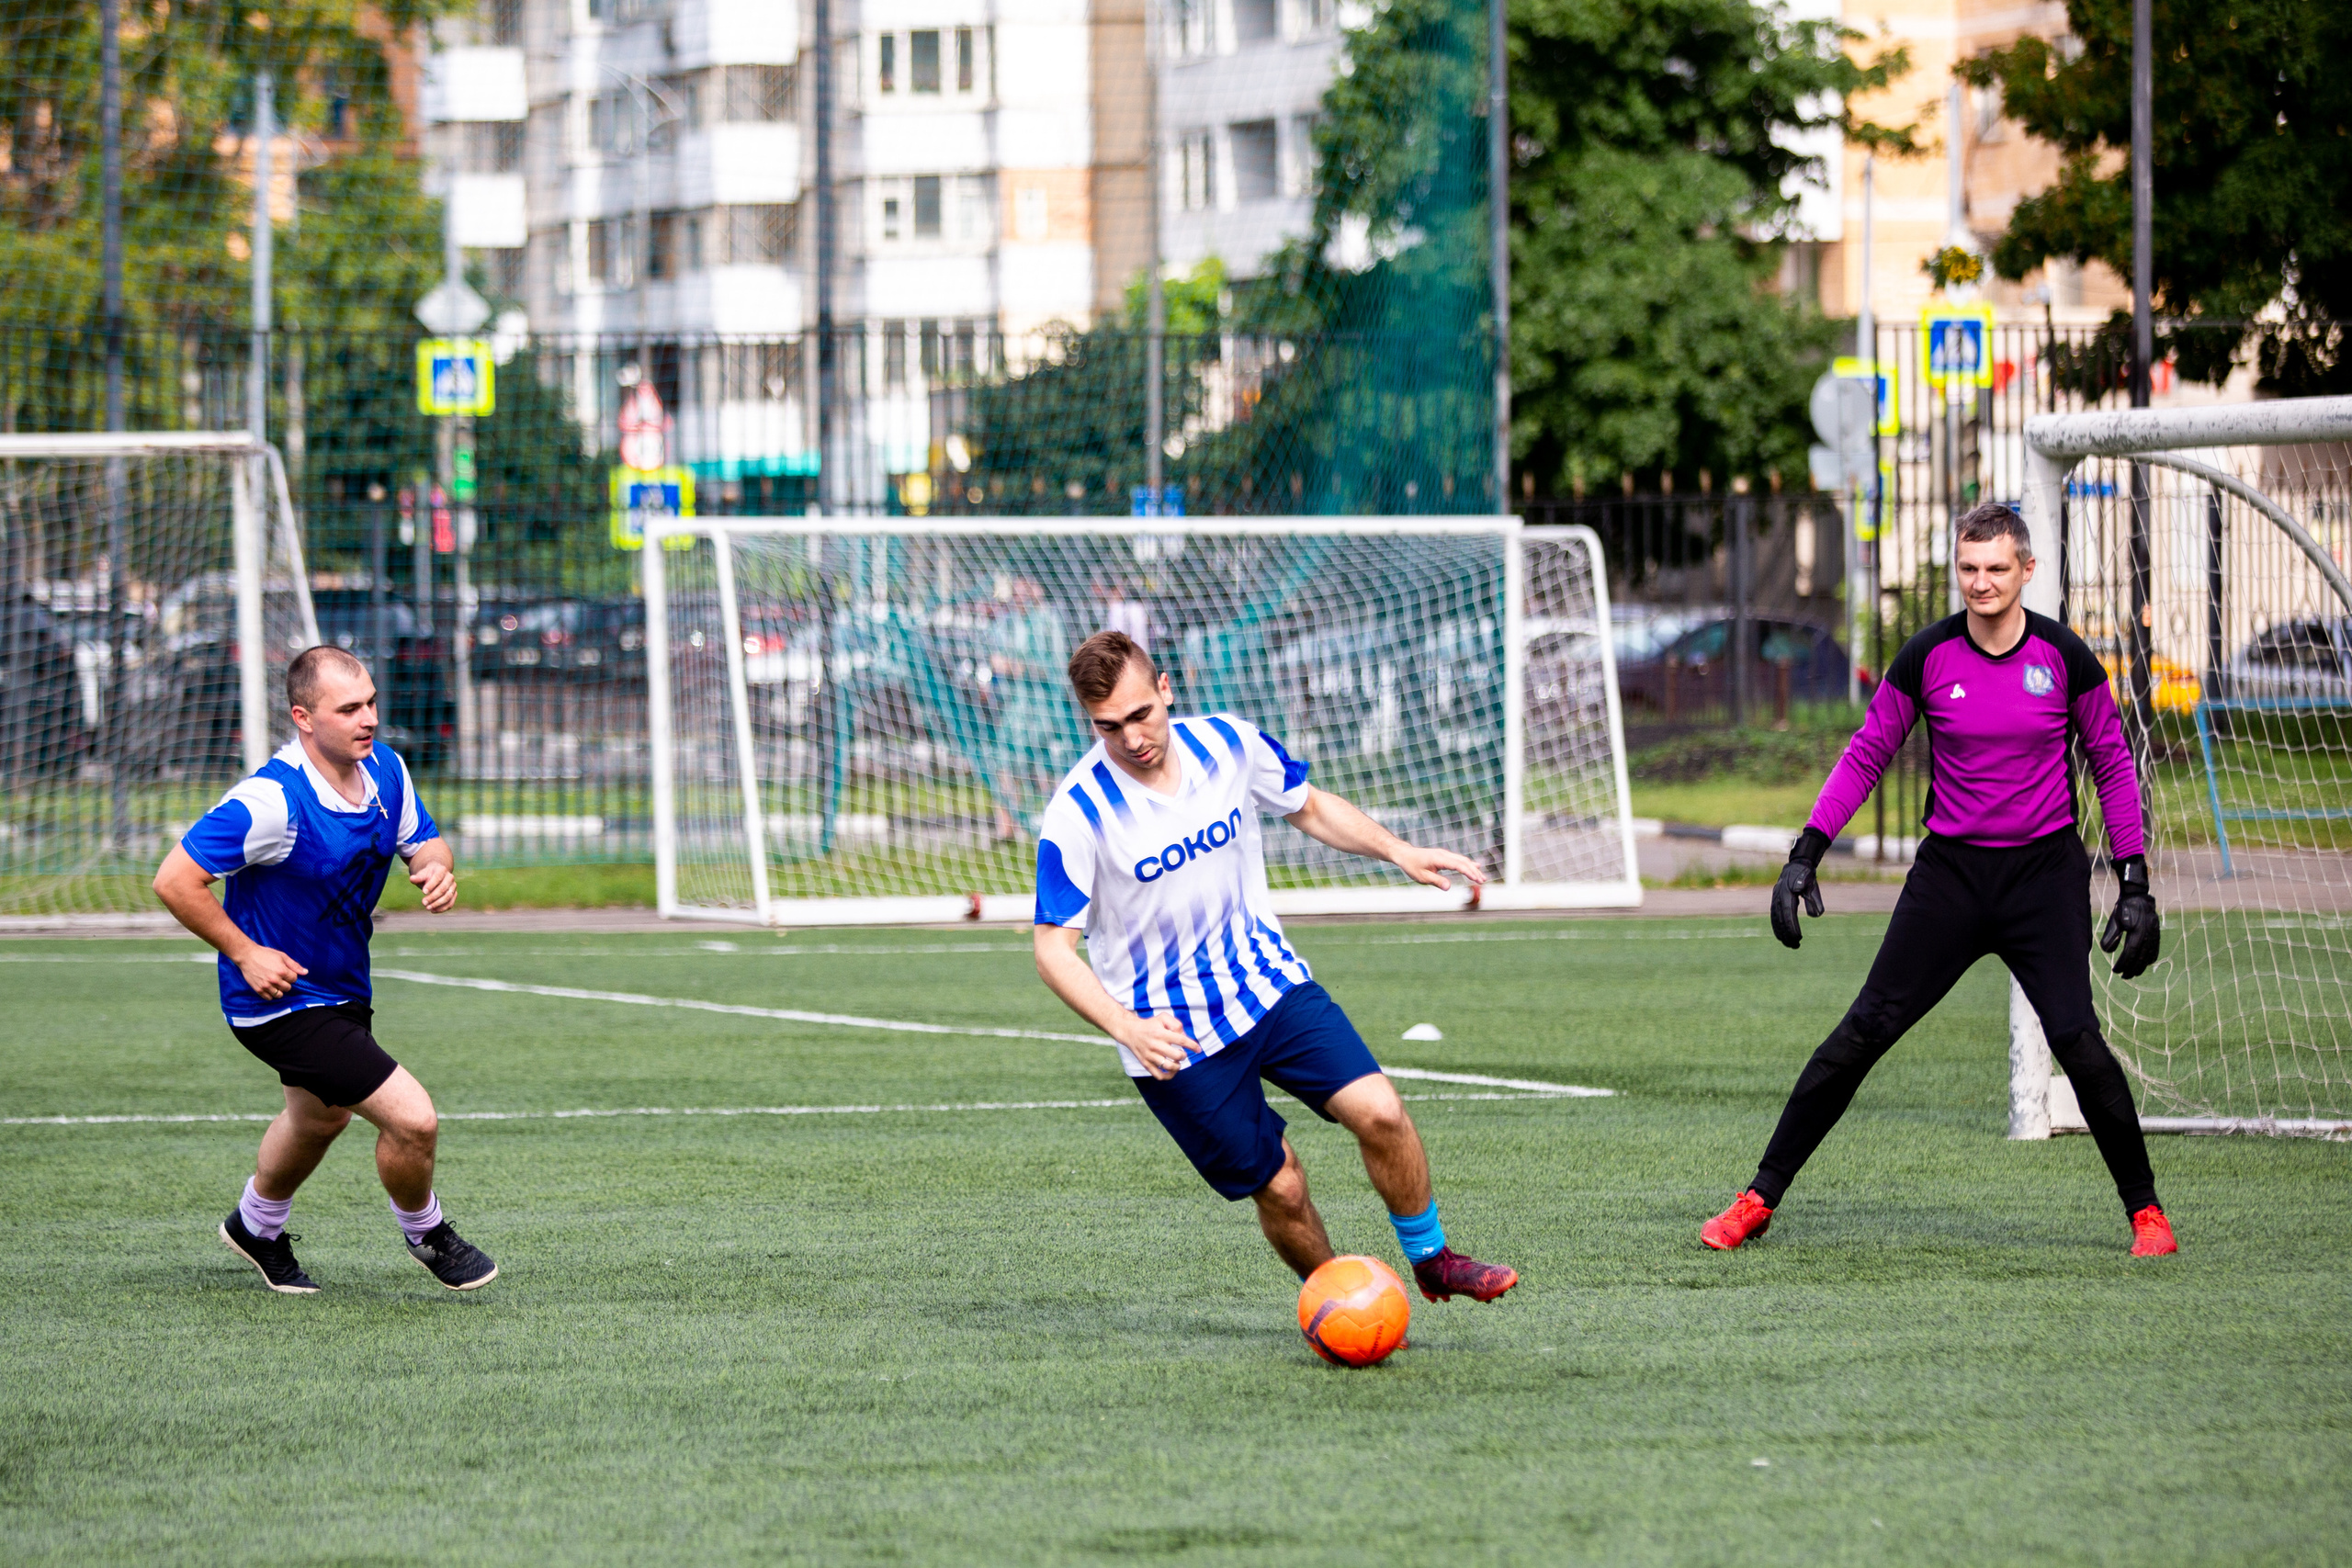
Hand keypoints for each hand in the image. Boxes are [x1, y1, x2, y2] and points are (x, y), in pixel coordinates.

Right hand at [235, 945, 306, 1000]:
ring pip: (279, 995)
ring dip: (279, 990)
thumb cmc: (265, 954)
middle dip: (286, 982)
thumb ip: (294, 965)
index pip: (294, 979)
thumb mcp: (282, 956)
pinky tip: (269, 988)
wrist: (247, 956)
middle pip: (288, 988)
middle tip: (280, 977)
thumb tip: (305, 972)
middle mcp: (275, 980)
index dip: (291, 975)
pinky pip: (269, 998)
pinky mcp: (258, 989)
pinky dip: (271, 994)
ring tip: (275, 983)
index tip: (286, 972)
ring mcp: (266, 986)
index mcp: (282, 971)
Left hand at [410, 859, 456, 912]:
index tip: (423, 892)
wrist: (435, 876)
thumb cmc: (427, 876)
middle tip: (423, 903)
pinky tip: (433, 910)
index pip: (438, 878)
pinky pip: (450, 903)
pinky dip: (442, 908)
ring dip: (438, 904)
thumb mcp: (422, 875)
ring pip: (448, 896)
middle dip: (433, 897)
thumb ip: (417, 878)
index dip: (431, 885)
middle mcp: (450, 878)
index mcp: (442, 870)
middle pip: (443, 888)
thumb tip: (412, 879)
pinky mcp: (454, 894)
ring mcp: (453, 886)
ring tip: (427, 908)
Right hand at [1115, 1012, 1195, 1080]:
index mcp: (1161, 1033)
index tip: (1198, 1049)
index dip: (1192, 1045)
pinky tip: (1172, 1071)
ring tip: (1177, 1062)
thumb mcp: (1163, 1018)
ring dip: (1178, 1066)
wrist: (1130, 1032)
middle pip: (1177, 1055)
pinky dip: (1169, 1076)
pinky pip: (1159, 1075)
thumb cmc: (1150, 1025)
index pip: (1181, 1040)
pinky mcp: (1146, 1064)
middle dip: (1184, 1055)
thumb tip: (1184, 1036)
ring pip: (1169, 1067)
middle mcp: (1155, 1045)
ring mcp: (1150, 1056)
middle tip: (1182, 1054)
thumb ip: (1176, 1024)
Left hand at [1393, 844, 1487, 892]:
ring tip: (1482, 877)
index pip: (1458, 865)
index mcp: (1439, 859)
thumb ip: (1436, 881)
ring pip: (1462, 860)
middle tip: (1483, 880)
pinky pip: (1458, 859)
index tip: (1477, 879)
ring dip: (1473, 868)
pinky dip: (1467, 864)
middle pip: (1463, 862)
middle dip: (1474, 871)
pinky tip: (1475, 866)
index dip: (1469, 872)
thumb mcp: (1422, 877)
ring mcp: (1444, 854)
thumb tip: (1449, 887)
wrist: (1405, 855)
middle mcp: (1444, 854)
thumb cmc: (1412, 866)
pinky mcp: (1444, 856)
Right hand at [1769, 827, 1830, 948]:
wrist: (1797, 864)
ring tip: (1789, 944)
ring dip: (1781, 933)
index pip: (1788, 913)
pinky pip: (1774, 917)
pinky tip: (1781, 936)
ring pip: (1775, 919)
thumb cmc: (1806, 875)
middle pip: (1780, 918)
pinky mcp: (1776, 901)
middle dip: (1786, 933)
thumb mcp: (1812, 883)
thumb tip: (1817, 914)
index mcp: (1787, 892)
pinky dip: (1777, 927)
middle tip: (1795, 945)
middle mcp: (1778, 896)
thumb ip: (1813, 897)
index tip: (1798, 937)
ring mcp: (1775, 898)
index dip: (1792, 926)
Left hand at [2101, 858, 2159, 977]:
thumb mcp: (2115, 920)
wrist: (2139, 897)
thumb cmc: (2124, 908)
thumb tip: (2107, 952)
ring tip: (2133, 974)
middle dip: (2132, 969)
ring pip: (2149, 955)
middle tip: (2124, 977)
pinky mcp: (2156, 933)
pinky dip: (2151, 958)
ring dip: (2141, 966)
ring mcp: (2154, 935)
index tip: (2115, 970)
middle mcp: (2148, 935)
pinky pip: (2155, 949)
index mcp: (2137, 932)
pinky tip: (2147, 963)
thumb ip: (2112, 935)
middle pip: (2140, 957)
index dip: (2123, 963)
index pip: (2130, 953)